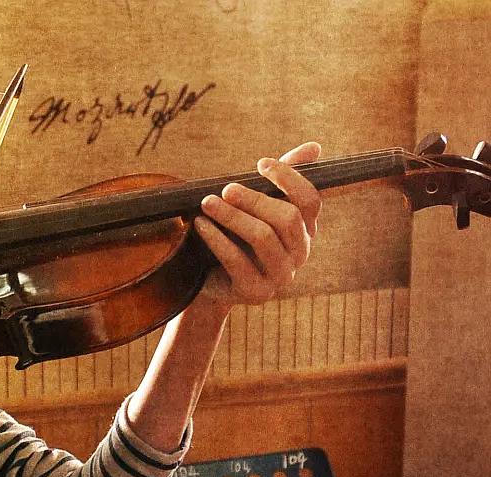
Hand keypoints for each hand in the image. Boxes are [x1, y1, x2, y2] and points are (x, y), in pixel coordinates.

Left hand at [193, 142, 321, 312]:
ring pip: (263, 238)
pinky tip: (200, 225)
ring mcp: (281, 276)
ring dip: (232, 216)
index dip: (289, 178)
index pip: (310, 200)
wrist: (210, 279)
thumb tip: (314, 147)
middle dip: (255, 199)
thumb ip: (283, 177)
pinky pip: (237, 261)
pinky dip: (217, 239)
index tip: (260, 164)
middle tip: (226, 188)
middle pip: (287, 218)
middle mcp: (299, 254)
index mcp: (305, 230)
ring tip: (206, 203)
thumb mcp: (256, 204)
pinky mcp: (256, 292)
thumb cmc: (236, 233)